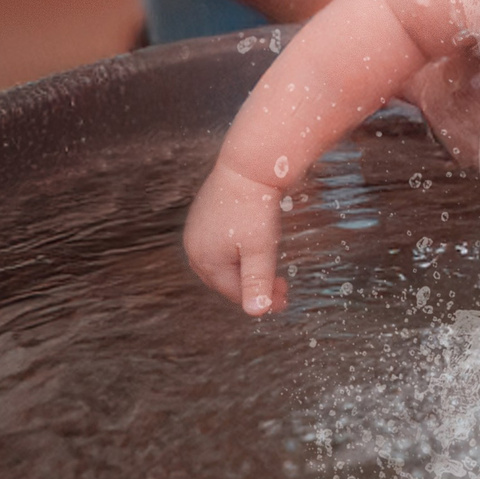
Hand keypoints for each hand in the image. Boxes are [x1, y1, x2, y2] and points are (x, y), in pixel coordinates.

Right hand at [185, 164, 287, 316]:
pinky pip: (220, 245)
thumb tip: (257, 313)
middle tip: (282, 288)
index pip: (234, 292)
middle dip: (253, 287)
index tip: (284, 300)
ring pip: (223, 263)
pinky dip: (238, 254)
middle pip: (225, 280)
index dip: (261, 300)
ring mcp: (197, 230)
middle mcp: (195, 247)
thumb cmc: (255, 208)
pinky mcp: (205, 216)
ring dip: (246, 271)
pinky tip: (255, 248)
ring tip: (271, 271)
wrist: (249, 165)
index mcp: (205, 260)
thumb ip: (257, 282)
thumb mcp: (260, 250)